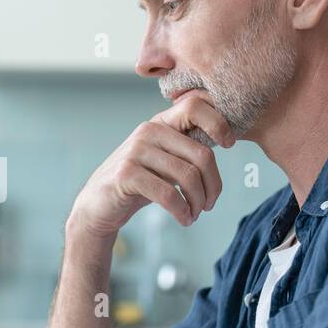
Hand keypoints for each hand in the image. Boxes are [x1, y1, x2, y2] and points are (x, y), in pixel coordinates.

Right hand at [68, 91, 234, 237]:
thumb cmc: (138, 184)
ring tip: (195, 214)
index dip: (219, 123)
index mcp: (160, 123)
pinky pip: (169, 194)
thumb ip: (186, 149)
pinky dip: (182, 211)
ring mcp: (135, 151)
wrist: (98, 205)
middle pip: (201, 154)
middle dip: (213, 185)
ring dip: (198, 203)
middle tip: (209, 204)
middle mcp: (148, 131)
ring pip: (188, 176)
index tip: (230, 145)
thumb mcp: (164, 161)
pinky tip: (184, 219)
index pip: (195, 107)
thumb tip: (226, 140)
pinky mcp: (127, 174)